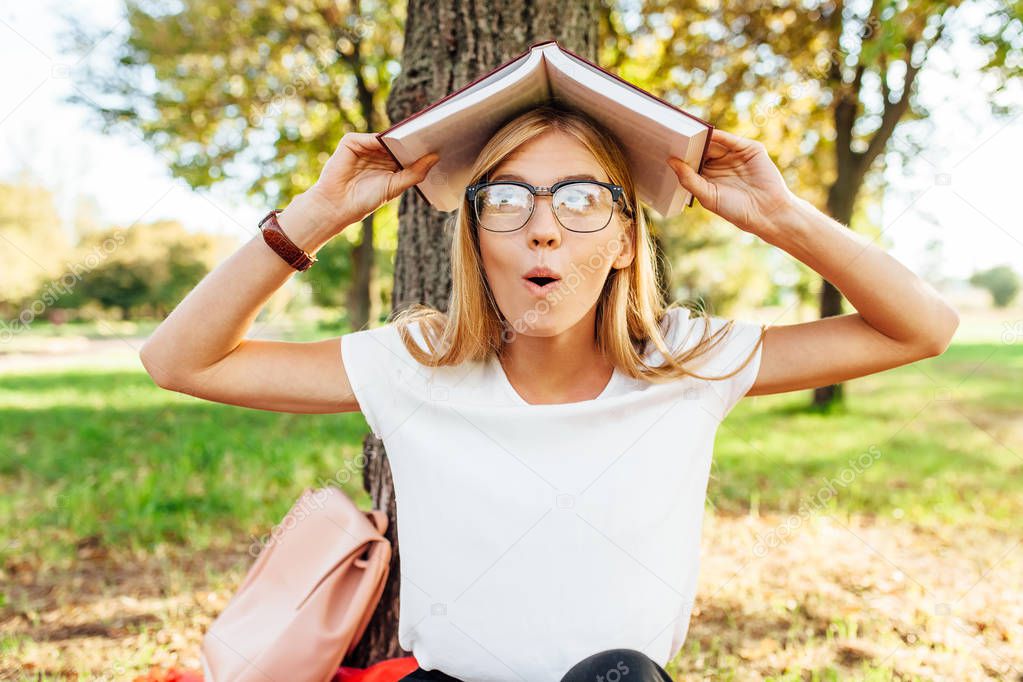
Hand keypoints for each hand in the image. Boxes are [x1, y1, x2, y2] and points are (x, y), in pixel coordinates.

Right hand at [306, 132, 439, 231]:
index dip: (420, 146)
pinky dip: (383, 138)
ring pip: (386, 137)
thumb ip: (415, 172)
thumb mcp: (396, 185)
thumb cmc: (366, 200)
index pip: (406, 149)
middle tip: (434, 132)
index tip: (439, 142)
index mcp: (389, 163)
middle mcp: (377, 152)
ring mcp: (364, 146)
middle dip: (413, 138)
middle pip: (397, 140)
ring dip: (400, 135)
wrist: (338, 205)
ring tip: (419, 133)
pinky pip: (371, 137)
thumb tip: (435, 157)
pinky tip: (396, 139)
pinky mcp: (351, 142)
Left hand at [668, 129, 795, 235]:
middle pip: (700, 149)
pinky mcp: (748, 149)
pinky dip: (716, 134)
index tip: (662, 147)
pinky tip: (702, 131)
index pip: (691, 162)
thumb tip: (671, 161)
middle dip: (687, 143)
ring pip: (713, 142)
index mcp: (709, 177)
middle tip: (668, 132)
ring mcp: (734, 155)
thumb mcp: (707, 195)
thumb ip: (688, 178)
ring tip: (682, 128)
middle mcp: (720, 165)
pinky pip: (729, 139)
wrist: (767, 211)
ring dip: (699, 135)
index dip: (679, 155)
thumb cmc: (735, 210)